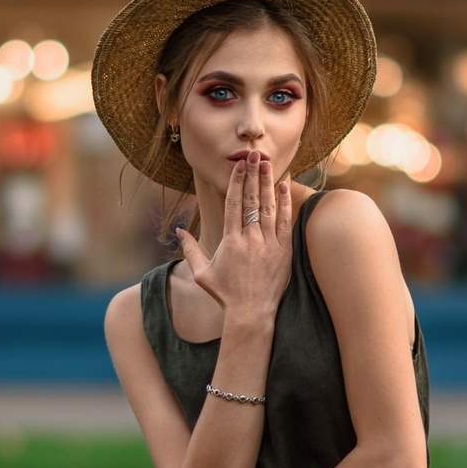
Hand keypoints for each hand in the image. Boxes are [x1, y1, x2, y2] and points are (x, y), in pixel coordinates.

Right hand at [177, 152, 292, 317]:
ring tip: (268, 163)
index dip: (236, 182)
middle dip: (253, 174)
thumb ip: (190, 250)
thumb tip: (180, 231)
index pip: (233, 204)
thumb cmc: (225, 294)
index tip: (238, 165)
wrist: (251, 313)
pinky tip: (283, 186)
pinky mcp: (283, 251)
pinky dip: (285, 203)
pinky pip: (286, 222)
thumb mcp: (202, 273)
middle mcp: (250, 239)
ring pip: (269, 207)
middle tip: (254, 154)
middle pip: (252, 200)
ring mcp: (268, 244)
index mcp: (230, 241)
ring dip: (268, 183)